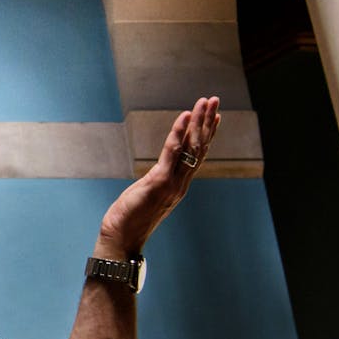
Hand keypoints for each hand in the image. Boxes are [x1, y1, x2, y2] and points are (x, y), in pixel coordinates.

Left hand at [98, 96, 220, 255]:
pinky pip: (172, 152)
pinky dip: (179, 132)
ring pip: (191, 147)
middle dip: (207, 121)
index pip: (197, 155)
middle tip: (215, 99)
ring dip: (199, 121)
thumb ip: (158, 184)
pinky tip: (185, 116)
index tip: (216, 117)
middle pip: (199, 147)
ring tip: (206, 101)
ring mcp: (173, 182)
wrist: (122, 238)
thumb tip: (158, 176)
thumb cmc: (130, 219)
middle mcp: (180, 183)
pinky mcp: (159, 181)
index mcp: (179, 185)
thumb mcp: (148, 197)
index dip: (207, 135)